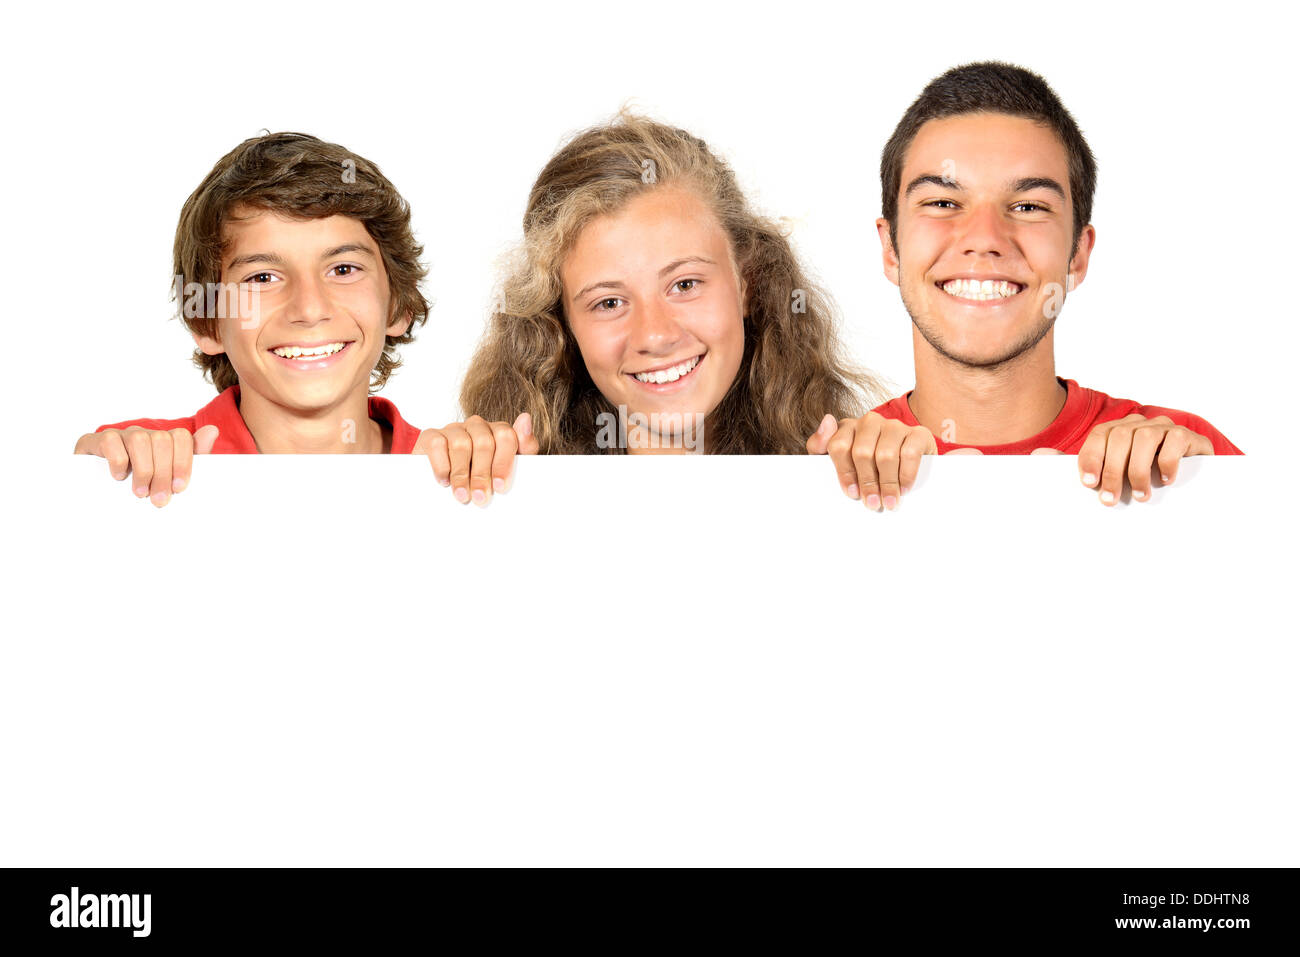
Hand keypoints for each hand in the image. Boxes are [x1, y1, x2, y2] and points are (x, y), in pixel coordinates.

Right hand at [74, 425, 218, 506]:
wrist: (98, 497)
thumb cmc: (140, 487)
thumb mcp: (168, 478)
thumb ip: (192, 457)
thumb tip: (212, 431)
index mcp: (162, 442)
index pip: (180, 437)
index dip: (183, 462)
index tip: (180, 488)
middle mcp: (143, 434)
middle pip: (161, 440)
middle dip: (163, 473)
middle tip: (159, 499)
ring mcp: (120, 435)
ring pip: (139, 439)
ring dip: (143, 470)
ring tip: (140, 493)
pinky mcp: (95, 441)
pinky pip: (111, 441)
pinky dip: (117, 461)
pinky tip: (118, 477)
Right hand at [416, 413, 538, 505]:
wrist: (441, 479)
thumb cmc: (483, 473)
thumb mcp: (509, 466)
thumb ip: (524, 446)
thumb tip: (526, 418)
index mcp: (497, 430)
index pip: (505, 436)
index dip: (503, 463)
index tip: (500, 487)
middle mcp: (477, 425)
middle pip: (483, 443)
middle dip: (482, 474)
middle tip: (480, 498)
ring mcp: (454, 429)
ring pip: (460, 444)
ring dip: (462, 474)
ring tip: (462, 495)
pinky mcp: (431, 435)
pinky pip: (437, 444)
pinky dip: (441, 466)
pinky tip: (444, 481)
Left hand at [806, 412, 936, 510]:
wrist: (906, 464)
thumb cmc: (865, 466)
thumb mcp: (838, 459)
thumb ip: (820, 444)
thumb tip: (827, 420)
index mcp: (848, 427)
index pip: (839, 446)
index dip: (844, 473)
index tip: (851, 493)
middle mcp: (870, 422)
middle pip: (862, 453)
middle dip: (867, 483)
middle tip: (871, 503)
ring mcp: (894, 426)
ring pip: (886, 455)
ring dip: (887, 484)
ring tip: (888, 502)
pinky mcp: (918, 433)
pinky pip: (910, 454)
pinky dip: (906, 475)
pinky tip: (904, 489)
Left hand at [1077, 413, 1213, 505]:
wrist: (1194, 474)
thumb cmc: (1150, 476)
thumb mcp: (1124, 474)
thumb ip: (1106, 475)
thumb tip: (1089, 485)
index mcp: (1120, 429)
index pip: (1100, 434)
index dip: (1091, 457)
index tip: (1089, 483)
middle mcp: (1140, 424)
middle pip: (1120, 437)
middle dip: (1112, 471)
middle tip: (1110, 499)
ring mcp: (1164, 427)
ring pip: (1144, 438)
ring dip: (1138, 470)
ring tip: (1140, 495)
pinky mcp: (1186, 435)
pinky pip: (1175, 441)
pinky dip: (1167, 463)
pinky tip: (1165, 480)